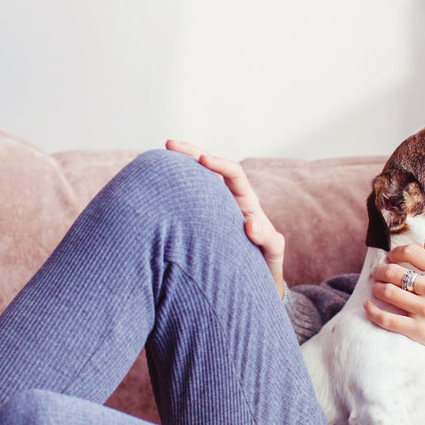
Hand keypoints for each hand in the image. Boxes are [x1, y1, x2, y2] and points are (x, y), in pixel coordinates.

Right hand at [166, 140, 285, 296]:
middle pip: (209, 168)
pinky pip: (183, 201)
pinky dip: (170, 192)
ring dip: (177, 168)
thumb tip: (251, 224)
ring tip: (155, 159)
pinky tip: (152, 187)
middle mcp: (227, 200)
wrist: (253, 279)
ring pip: (193, 182)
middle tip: (169, 144)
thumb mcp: (272, 253)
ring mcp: (211, 209)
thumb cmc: (266, 264)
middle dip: (190, 153)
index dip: (219, 164)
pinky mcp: (197, 220)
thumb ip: (267, 239)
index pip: (234, 174)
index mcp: (246, 202)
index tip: (203, 159)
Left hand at [364, 242, 424, 388]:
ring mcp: (424, 310)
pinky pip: (387, 319)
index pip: (412, 253)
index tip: (392, 256)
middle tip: (378, 272)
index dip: (397, 252)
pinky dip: (373, 311)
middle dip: (382, 269)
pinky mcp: (419, 331)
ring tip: (375, 288)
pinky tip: (368, 306)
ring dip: (377, 287)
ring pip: (388, 292)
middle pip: (395, 272)